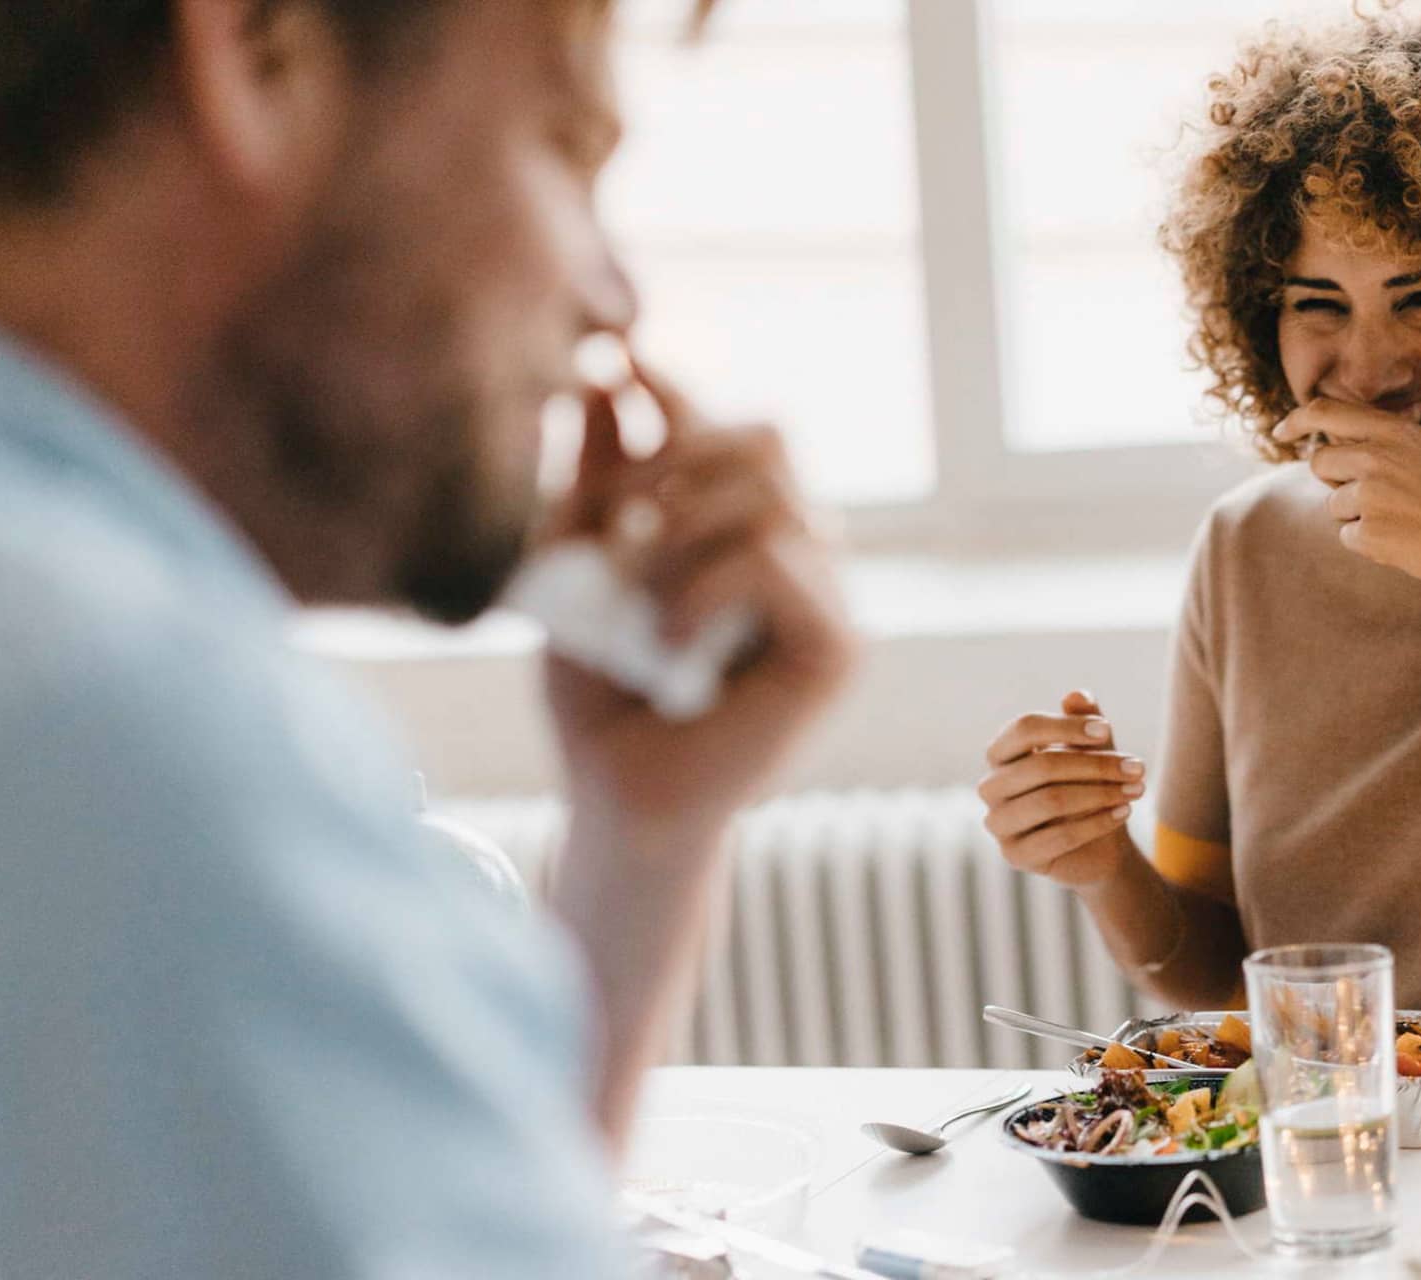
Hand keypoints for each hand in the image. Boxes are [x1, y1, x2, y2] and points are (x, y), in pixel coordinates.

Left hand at [540, 365, 857, 845]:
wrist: (616, 799)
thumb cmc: (600, 696)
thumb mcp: (581, 569)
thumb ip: (602, 481)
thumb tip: (611, 377)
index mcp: (746, 529)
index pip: (728, 429)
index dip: (679, 391)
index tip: (615, 362)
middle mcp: (800, 555)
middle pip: (768, 437)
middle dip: (677, 455)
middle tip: (609, 513)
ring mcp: (828, 600)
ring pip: (769, 494)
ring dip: (678, 530)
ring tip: (629, 592)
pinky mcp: (838, 648)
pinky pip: (776, 560)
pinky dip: (703, 585)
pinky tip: (665, 639)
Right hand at [979, 691, 1144, 887]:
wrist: (1098, 846)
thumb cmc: (1089, 788)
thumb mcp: (1094, 751)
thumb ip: (1084, 723)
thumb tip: (1076, 694)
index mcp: (1002, 753)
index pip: (1024, 729)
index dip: (1066, 727)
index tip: (1106, 730)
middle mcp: (992, 786)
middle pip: (1041, 765)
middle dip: (1096, 765)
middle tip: (1138, 768)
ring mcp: (999, 823)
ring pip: (1050, 800)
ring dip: (1101, 793)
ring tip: (1136, 790)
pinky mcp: (1015, 855)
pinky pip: (1059, 836)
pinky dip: (1097, 822)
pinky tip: (1124, 812)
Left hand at [1270, 398, 1420, 598]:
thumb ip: (1393, 445)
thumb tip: (1346, 447)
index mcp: (1396, 432)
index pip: (1326, 411)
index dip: (1296, 420)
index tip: (1281, 432)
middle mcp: (1377, 456)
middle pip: (1320, 462)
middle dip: (1335, 481)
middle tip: (1375, 498)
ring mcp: (1370, 494)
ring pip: (1334, 505)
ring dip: (1360, 517)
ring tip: (1408, 522)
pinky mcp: (1368, 531)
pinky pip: (1348, 537)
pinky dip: (1371, 544)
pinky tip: (1408, 543)